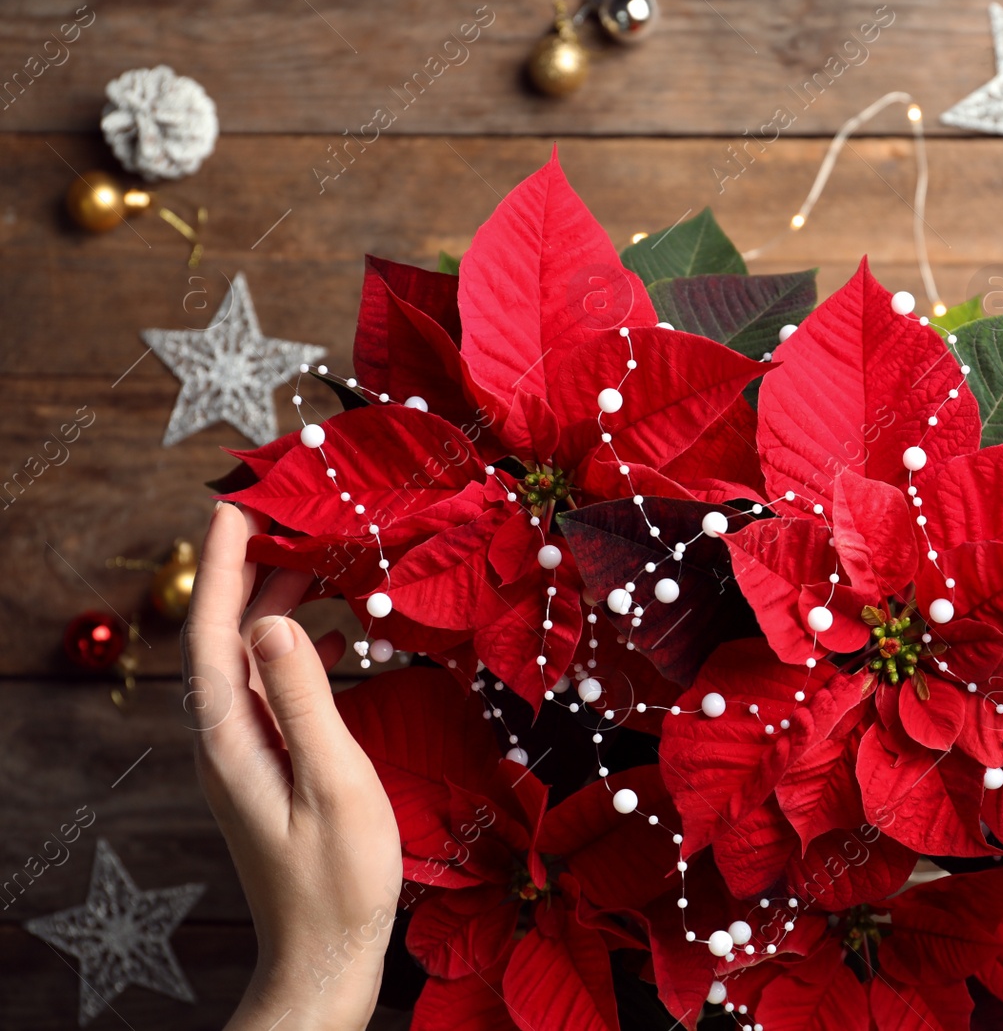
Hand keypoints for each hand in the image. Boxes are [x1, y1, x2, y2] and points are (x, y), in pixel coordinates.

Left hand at [184, 502, 400, 1030]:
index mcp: (232, 734)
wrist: (324, 953)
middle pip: (225, 632)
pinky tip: (339, 635)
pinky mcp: (270, 763)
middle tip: (287, 508)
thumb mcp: (333, 782)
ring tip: (318, 554)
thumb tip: (276, 619)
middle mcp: (228, 735)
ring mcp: (246, 750)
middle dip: (249, 565)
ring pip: (251, 654)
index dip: (222, 560)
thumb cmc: (338, 877)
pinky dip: (301, 645)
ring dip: (277, 600)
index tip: (237, 500)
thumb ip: (305, 699)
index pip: (213, 628)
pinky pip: (275, 684)